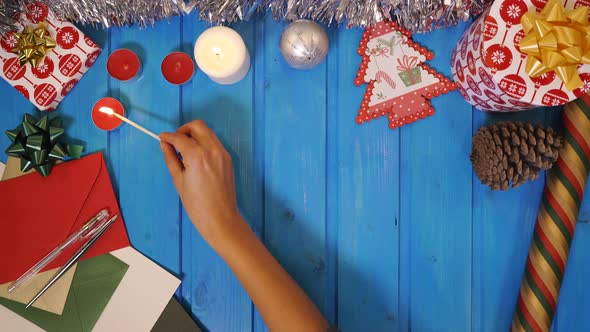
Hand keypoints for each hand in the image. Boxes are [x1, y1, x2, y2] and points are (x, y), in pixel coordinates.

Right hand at [159, 120, 243, 248]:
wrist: (221, 218)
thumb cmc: (197, 204)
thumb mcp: (179, 180)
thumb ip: (171, 158)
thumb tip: (164, 144)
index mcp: (198, 156)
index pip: (180, 138)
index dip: (168, 136)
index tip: (162, 138)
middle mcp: (212, 150)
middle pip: (197, 126)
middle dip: (183, 130)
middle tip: (174, 142)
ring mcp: (223, 153)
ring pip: (207, 132)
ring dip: (194, 135)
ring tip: (184, 151)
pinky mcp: (228, 159)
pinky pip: (214, 142)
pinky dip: (203, 143)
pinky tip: (196, 157)